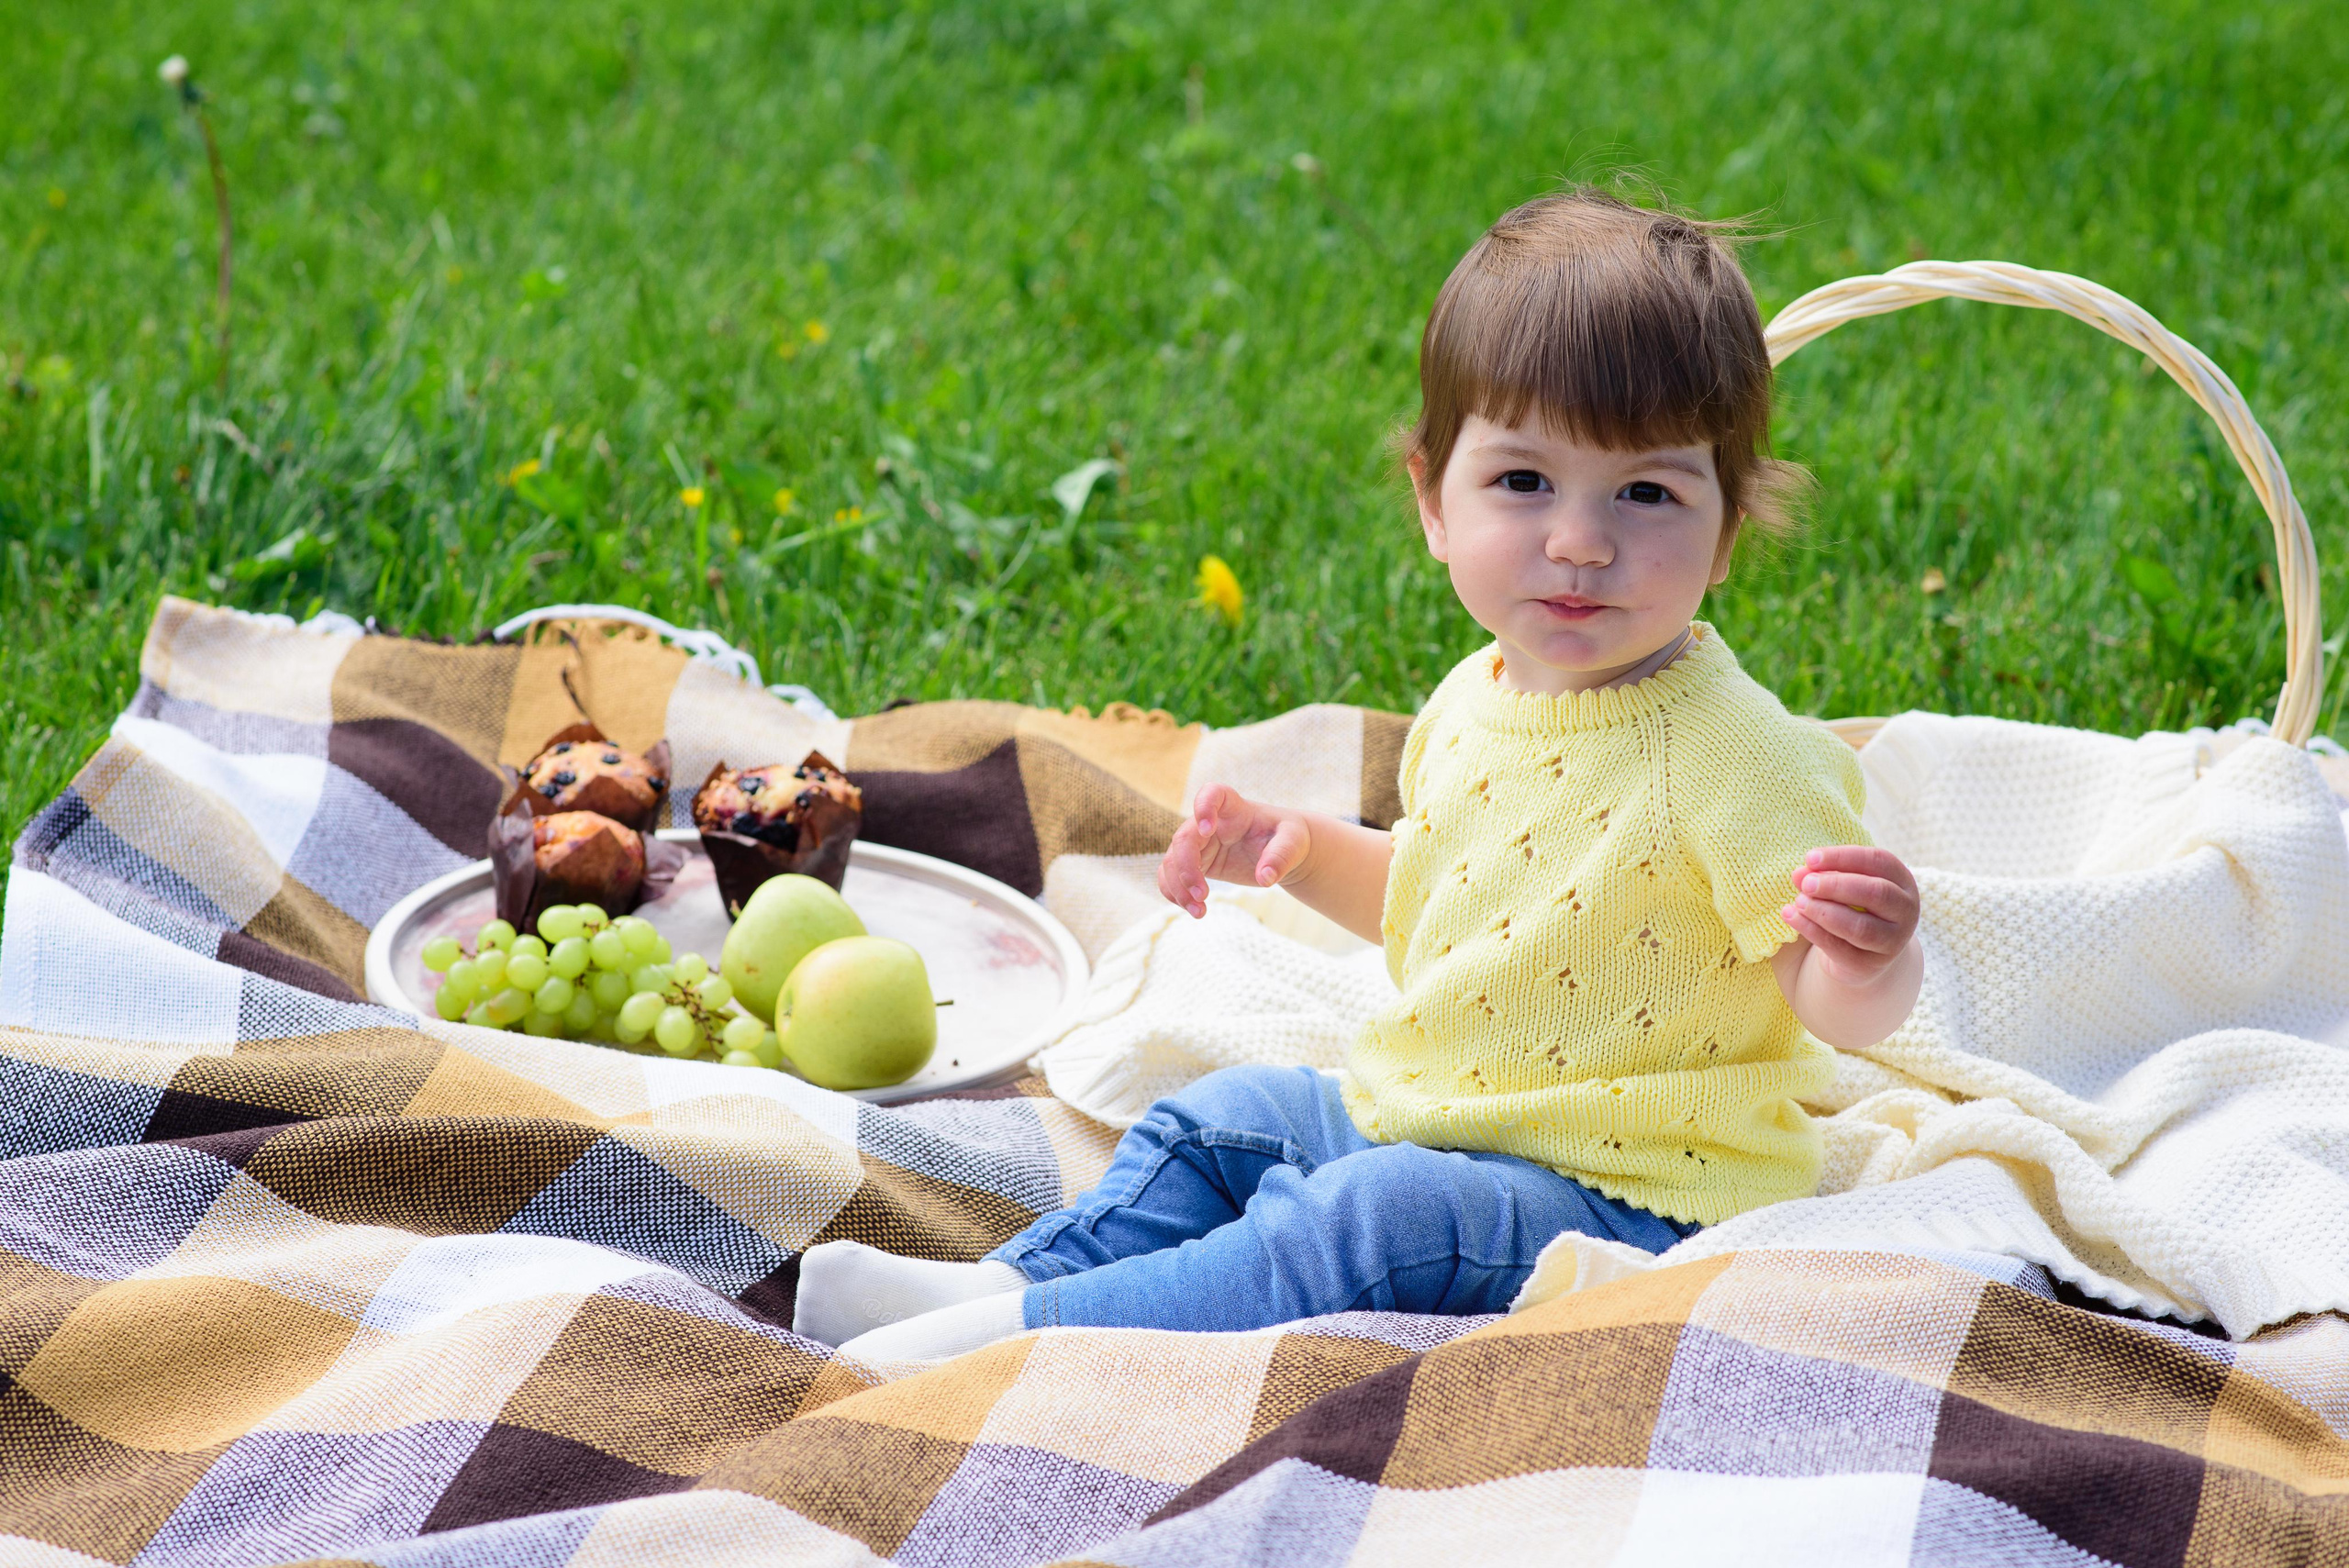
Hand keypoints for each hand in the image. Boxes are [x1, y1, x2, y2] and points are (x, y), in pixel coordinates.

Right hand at [1158, 784, 1313, 918]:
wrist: (1283, 852)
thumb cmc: (1288, 838)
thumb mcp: (1293, 842)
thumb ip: (1280, 856)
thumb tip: (1265, 878)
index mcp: (1234, 808)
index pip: (1211, 794)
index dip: (1203, 807)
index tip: (1207, 829)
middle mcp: (1209, 823)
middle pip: (1183, 838)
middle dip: (1186, 868)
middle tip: (1203, 895)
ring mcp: (1199, 844)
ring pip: (1172, 861)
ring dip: (1178, 888)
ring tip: (1199, 912)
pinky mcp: (1196, 864)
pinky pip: (1172, 877)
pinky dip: (1175, 894)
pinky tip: (1194, 910)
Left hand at [1779, 845, 1918, 984]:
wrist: (1863, 955)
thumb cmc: (1853, 908)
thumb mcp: (1843, 887)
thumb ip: (1824, 876)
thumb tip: (1799, 874)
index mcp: (1902, 882)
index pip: (1878, 861)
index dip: (1843, 857)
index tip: (1809, 858)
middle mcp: (1905, 911)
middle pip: (1875, 893)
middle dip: (1836, 885)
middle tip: (1806, 883)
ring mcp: (1893, 942)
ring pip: (1860, 927)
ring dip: (1824, 912)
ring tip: (1799, 901)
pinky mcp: (1870, 965)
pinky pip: (1840, 948)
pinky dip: (1812, 931)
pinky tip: (1792, 916)